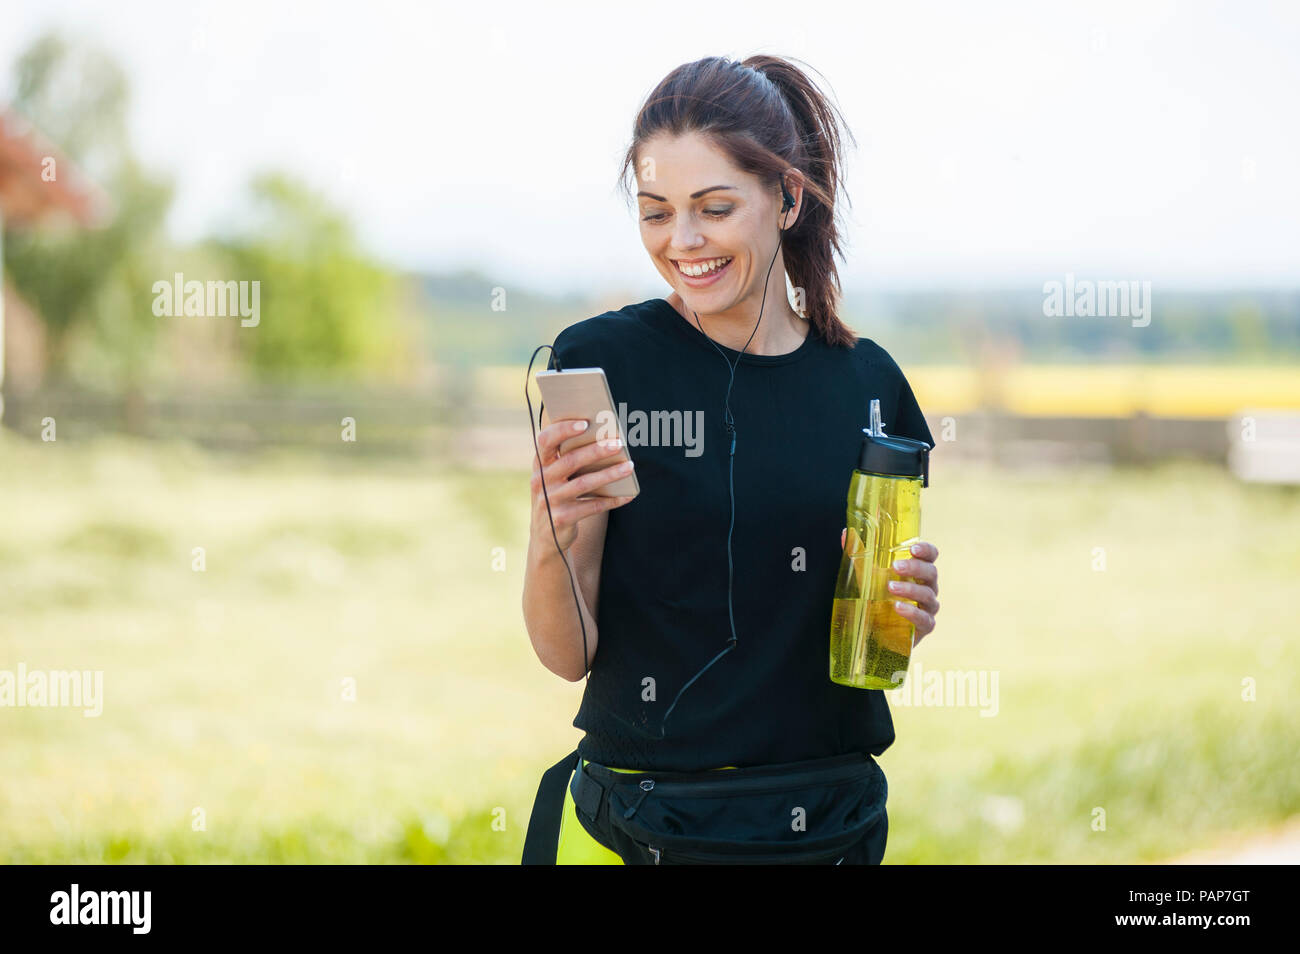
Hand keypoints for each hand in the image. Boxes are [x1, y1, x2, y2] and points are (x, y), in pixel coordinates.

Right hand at [530, 416, 635, 551]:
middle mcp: (540, 480)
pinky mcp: (561, 519)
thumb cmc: (558, 496)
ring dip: (609, 474)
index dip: (563, 430)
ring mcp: (550, 501)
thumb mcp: (556, 478)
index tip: (584, 423)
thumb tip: (606, 439)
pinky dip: (611, 500)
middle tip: (618, 443)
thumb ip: (570, 459)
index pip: (545, 440)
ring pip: (583, 483)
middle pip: (570, 461)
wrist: (546, 538)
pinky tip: (628, 495)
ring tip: (629, 466)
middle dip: (595, 451)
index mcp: (540, 464)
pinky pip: (591, 506)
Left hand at [841, 530, 939, 645]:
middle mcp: (927, 587)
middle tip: (895, 567)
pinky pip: (925, 619)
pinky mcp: (925, 626)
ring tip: (890, 588)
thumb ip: (859, 554)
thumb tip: (846, 533)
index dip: (926, 550)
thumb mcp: (866, 575)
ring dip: (909, 589)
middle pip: (931, 572)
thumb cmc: (876, 598)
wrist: (875, 631)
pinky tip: (898, 607)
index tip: (913, 548)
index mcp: (917, 571)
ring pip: (928, 595)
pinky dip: (912, 612)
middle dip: (915, 568)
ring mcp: (928, 607)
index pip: (931, 556)